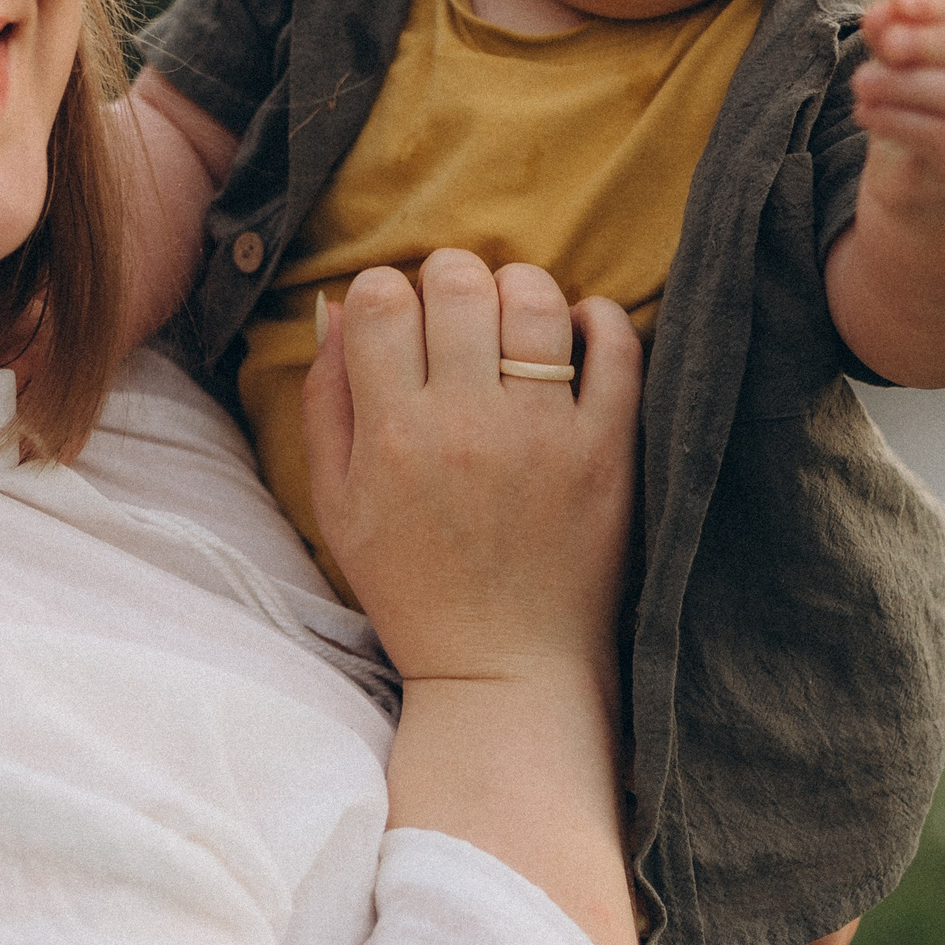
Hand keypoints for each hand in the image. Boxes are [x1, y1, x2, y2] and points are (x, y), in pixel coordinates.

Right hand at [299, 250, 641, 688]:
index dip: (384, 288)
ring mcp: (544, 435)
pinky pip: (617, 348)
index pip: (382, 302)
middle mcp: (466, 425)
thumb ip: (327, 402)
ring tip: (512, 313)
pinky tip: (578, 328)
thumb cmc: (413, 588)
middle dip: (449, 275)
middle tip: (455, 304)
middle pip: (458, 285)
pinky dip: (598, 318)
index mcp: (393, 436)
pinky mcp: (608, 451)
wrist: (504, 669)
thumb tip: (337, 308)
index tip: (397, 312)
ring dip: (519, 287)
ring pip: (536, 301)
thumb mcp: (338, 505)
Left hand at [851, 0, 944, 235]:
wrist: (936, 187)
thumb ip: (894, 35)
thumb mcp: (906, 66)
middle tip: (887, 45)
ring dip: (912, 86)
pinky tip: (868, 113)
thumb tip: (878, 13)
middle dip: (937, 41)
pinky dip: (906, 123)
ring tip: (862, 83)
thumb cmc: (923, 107)